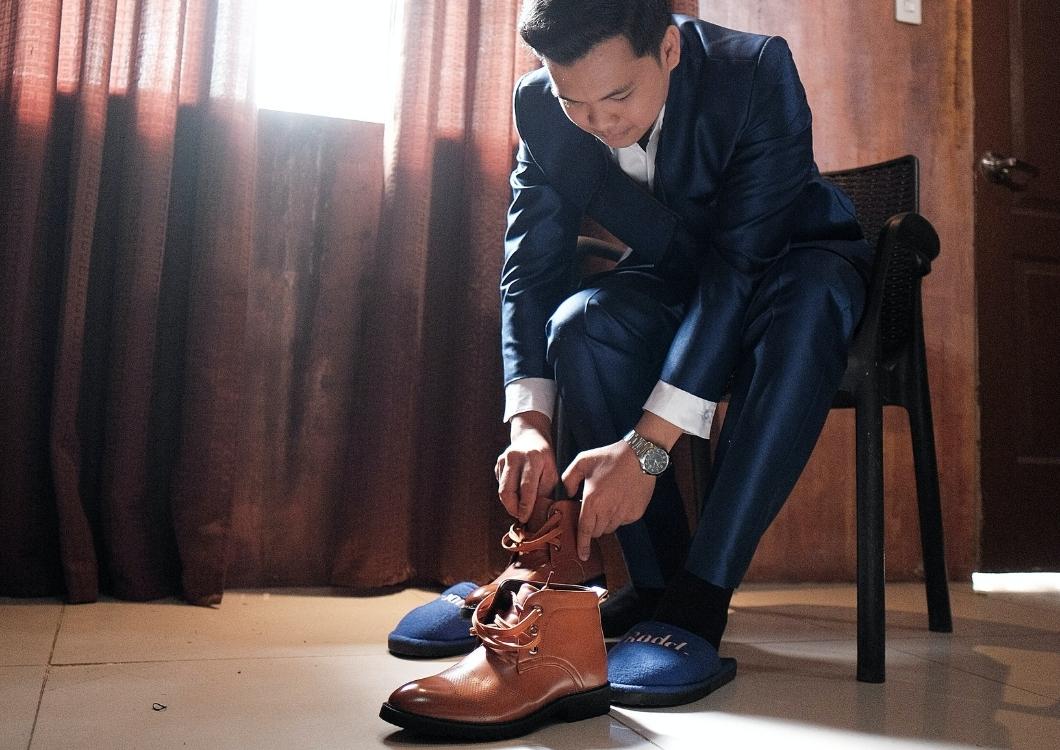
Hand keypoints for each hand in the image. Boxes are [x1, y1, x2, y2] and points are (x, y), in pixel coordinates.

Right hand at [495, 412, 557, 522]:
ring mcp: (503, 460)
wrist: (530, 436)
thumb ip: (546, 489)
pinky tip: (516, 492)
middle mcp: (514, 457)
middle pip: (507, 491)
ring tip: (519, 508)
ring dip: (509, 503)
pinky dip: (508, 493)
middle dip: (512, 508)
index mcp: (532, 458)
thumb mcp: (552, 470)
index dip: (525, 506)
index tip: (525, 518)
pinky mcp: (497, 463)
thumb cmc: (544, 457)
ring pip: (501, 490)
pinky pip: (500, 484)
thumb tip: (536, 509)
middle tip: (520, 517)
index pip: (526, 488)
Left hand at [561, 440, 655, 560]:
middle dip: (592, 526)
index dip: (582, 545)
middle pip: (597, 532)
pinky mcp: (636, 513)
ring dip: (606, 520)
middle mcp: (608, 511)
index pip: (585, 531)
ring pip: (610, 528)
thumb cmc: (610, 457)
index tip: (582, 555)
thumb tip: (568, 494)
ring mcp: (623, 514)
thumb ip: (568, 479)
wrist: (640, 456)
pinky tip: (620, 499)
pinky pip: (623, 521)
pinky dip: (619, 515)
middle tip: (594, 509)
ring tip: (608, 500)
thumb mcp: (583, 461)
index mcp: (592, 501)